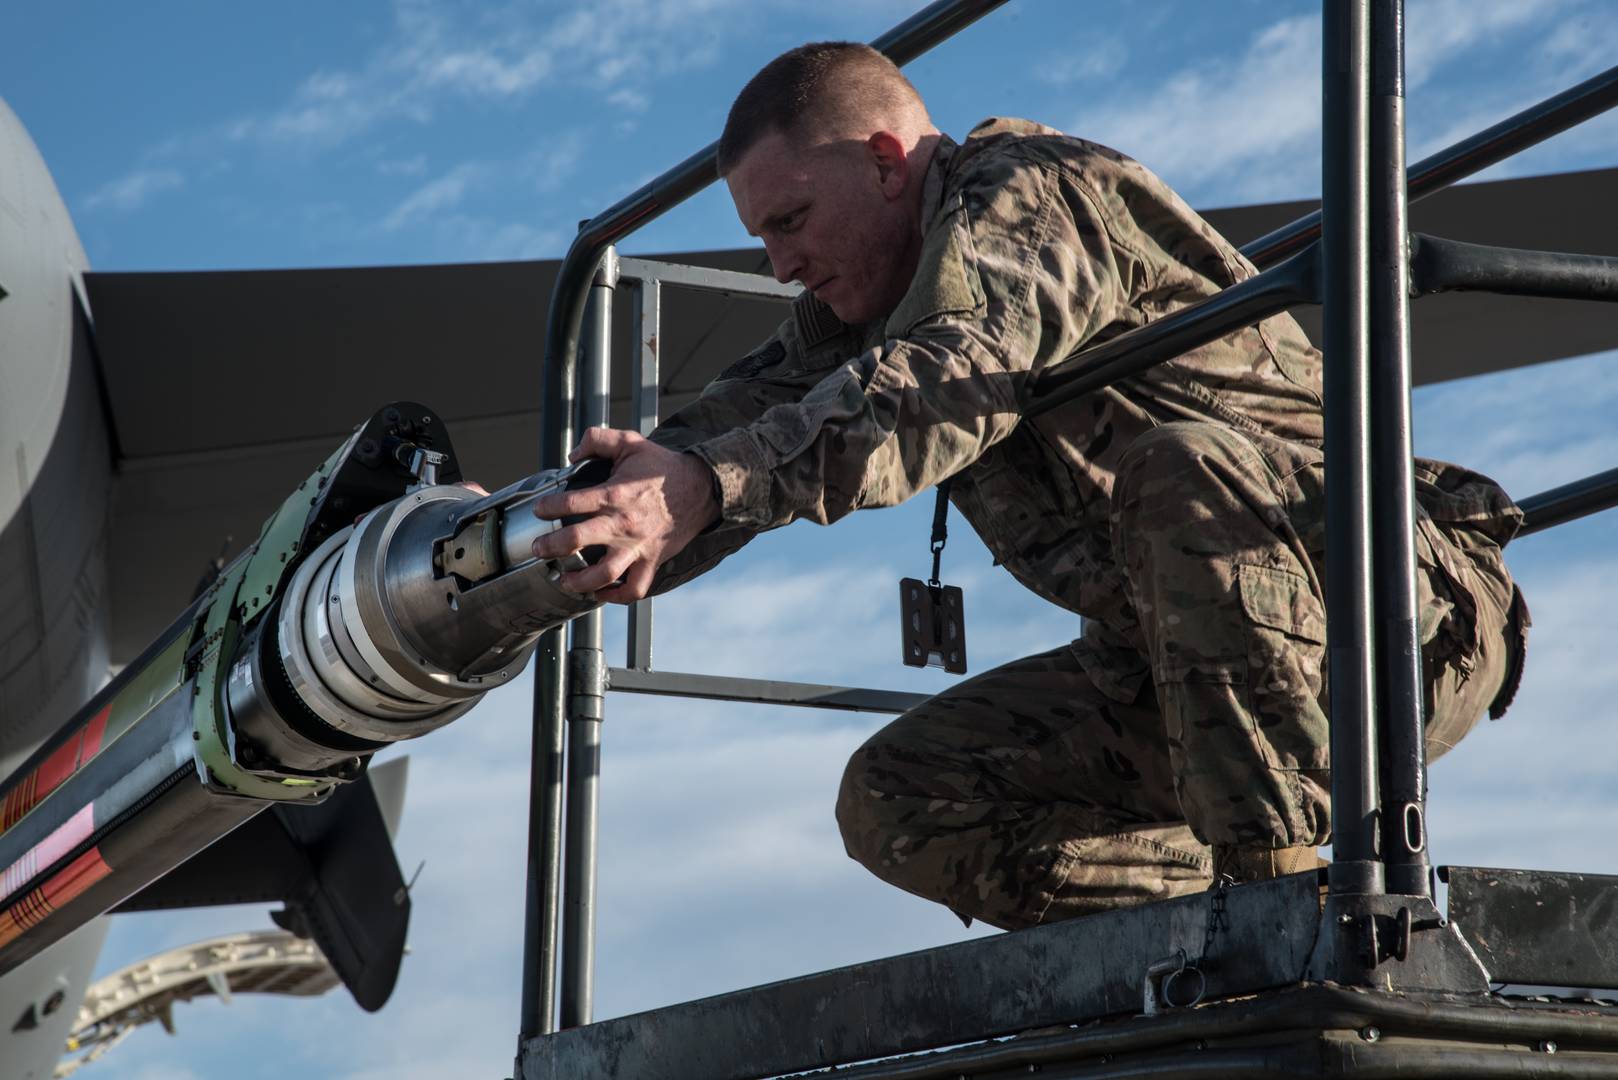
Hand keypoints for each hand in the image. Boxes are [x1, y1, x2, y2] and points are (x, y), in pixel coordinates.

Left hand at [528, 428, 719, 602]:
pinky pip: (634, 589)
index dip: (549, 507)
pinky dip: (616, 596)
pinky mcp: (653, 561)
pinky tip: (601, 592)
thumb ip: (597, 439)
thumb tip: (573, 454)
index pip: (573, 502)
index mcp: (616, 494)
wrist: (702, 488)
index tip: (539, 510)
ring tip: (565, 580)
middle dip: (552, 546)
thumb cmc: (664, 468)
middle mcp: (624, 524)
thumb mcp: (630, 442)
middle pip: (579, 539)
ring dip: (580, 582)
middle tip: (539, 549)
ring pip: (605, 574)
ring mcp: (639, 546)